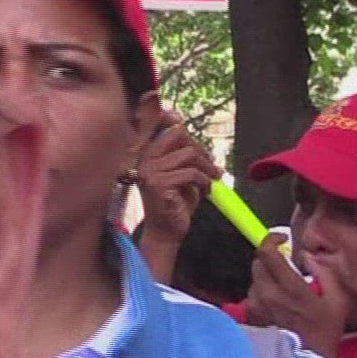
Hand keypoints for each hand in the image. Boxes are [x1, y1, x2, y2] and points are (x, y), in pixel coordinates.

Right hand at [135, 112, 218, 243]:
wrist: (166, 232)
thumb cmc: (174, 203)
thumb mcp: (179, 173)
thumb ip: (183, 154)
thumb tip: (196, 139)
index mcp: (147, 155)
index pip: (166, 129)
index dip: (180, 126)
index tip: (193, 135)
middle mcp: (145, 161)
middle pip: (178, 135)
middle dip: (200, 149)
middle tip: (212, 166)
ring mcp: (149, 172)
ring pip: (189, 154)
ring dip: (207, 168)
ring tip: (212, 180)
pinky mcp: (159, 185)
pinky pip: (191, 173)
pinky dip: (205, 182)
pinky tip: (206, 191)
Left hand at [244, 234, 347, 357]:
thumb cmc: (325, 330)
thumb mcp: (337, 300)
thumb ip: (325, 273)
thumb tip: (308, 257)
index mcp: (290, 288)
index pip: (267, 253)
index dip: (271, 239)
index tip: (281, 237)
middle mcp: (267, 294)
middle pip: (257, 262)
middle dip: (270, 257)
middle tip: (284, 263)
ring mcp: (256, 306)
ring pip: (254, 279)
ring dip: (266, 276)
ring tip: (284, 288)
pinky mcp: (250, 316)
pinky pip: (252, 295)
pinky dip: (262, 292)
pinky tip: (276, 303)